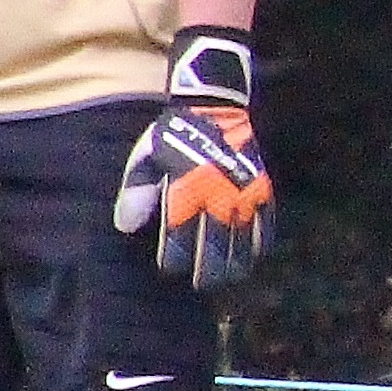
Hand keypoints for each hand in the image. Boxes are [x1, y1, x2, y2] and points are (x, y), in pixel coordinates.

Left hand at [114, 28, 274, 291]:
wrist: (213, 107)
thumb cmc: (173, 136)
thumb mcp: (146, 159)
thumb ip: (136, 193)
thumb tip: (126, 227)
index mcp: (185, 194)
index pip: (180, 244)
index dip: (175, 262)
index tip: (171, 267)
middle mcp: (217, 200)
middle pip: (215, 253)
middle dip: (208, 273)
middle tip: (203, 283)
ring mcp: (243, 196)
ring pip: (242, 245)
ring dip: (235, 266)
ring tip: (228, 277)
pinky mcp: (261, 189)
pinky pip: (265, 225)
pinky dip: (259, 243)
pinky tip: (252, 255)